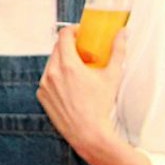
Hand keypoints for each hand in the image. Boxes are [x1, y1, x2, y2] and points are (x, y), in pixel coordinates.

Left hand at [37, 26, 126, 155]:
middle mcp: (52, 73)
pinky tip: (70, 84)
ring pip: (51, 63)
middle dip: (70, 46)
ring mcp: (44, 85)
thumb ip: (118, 51)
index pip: (64, 36)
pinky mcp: (42, 96)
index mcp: (67, 65)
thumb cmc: (100, 107)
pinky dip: (57, 76)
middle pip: (57, 48)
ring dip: (63, 61)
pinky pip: (47, 78)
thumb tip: (122, 33)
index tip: (81, 33)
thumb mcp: (112, 76)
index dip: (73, 30)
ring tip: (78, 68)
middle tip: (84, 51)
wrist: (88, 133)